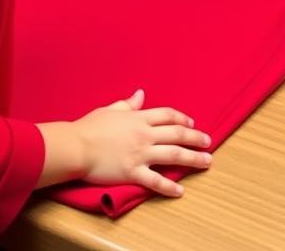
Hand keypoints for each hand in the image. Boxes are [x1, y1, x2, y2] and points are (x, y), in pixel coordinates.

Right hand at [39, 89, 211, 196]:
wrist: (76, 146)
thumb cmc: (89, 127)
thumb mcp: (110, 109)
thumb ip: (128, 104)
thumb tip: (140, 94)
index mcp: (138, 118)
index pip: (167, 116)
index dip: (182, 119)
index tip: (192, 123)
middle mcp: (144, 135)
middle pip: (176, 134)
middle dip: (195, 138)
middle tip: (209, 142)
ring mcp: (140, 154)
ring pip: (173, 155)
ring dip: (192, 158)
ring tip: (206, 162)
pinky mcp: (132, 173)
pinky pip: (155, 180)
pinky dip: (169, 186)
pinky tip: (180, 190)